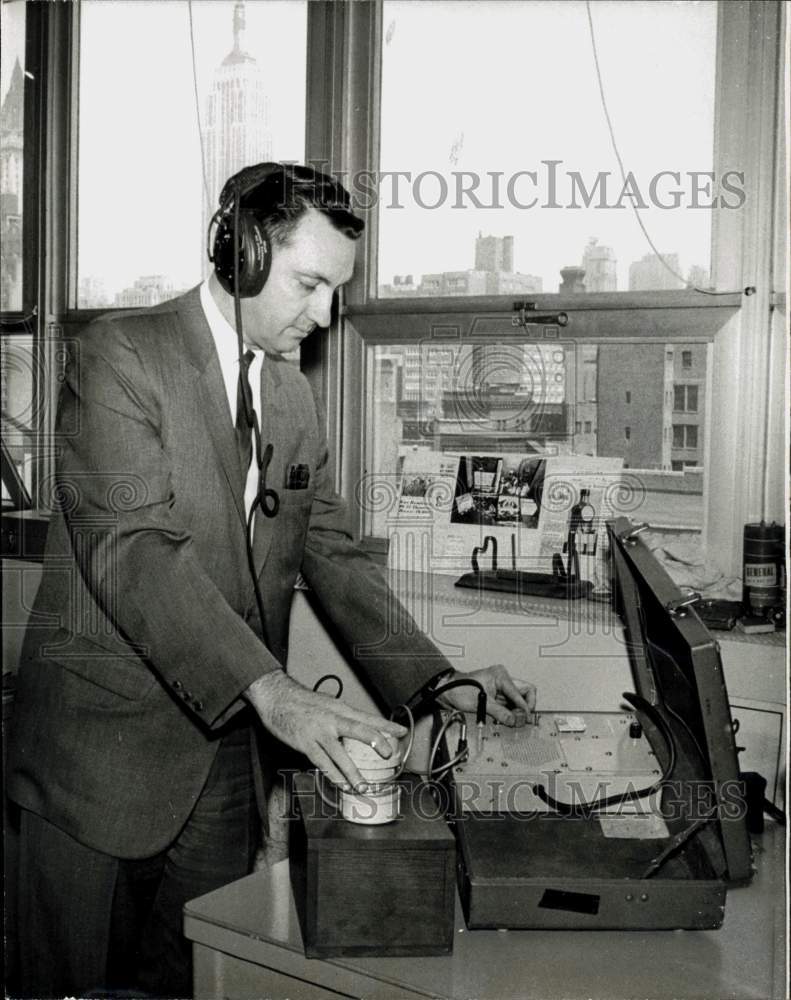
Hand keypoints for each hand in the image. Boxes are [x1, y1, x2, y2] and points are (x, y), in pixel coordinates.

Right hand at [245, 671, 405, 790]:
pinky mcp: (306, 743)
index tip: (402, 731)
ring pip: (340, 754)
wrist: (276, 697)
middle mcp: (332, 718)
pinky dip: (334, 775)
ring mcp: (319, 732)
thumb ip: (343, 717)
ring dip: (353, 773)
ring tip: (364, 786)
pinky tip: (342, 784)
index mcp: (340, 708)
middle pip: (359, 729)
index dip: (386, 725)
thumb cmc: (302, 702)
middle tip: (388, 754)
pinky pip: (323, 763)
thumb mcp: (327, 704)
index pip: (368, 717)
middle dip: (376, 742)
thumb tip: (360, 730)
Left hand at [438, 665, 535, 725]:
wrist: (448, 692)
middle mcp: (503, 680)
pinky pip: (510, 705)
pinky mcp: (497, 696)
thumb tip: (513, 720)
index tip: (525, 718)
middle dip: (525, 706)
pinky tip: (507, 718)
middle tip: (522, 718)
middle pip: (525, 692)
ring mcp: (501, 688)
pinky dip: (511, 712)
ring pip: (518, 700)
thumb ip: (500, 713)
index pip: (520, 692)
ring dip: (517, 710)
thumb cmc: (459, 689)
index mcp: (500, 675)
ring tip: (513, 720)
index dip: (524, 707)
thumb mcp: (481, 703)